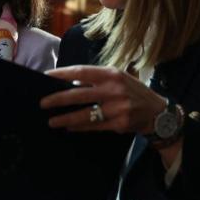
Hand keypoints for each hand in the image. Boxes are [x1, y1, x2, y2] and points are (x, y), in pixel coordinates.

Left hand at [42, 65, 166, 133]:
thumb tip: (70, 84)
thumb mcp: (119, 78)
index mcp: (111, 74)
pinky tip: (69, 127)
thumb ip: (97, 79)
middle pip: (79, 94)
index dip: (62, 74)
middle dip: (58, 99)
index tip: (46, 77)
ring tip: (52, 121)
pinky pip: (93, 126)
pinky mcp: (119, 123)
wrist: (157, 113)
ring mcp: (117, 107)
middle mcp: (114, 89)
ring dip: (65, 118)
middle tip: (42, 103)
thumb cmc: (133, 92)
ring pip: (84, 114)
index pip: (81, 71)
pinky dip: (79, 127)